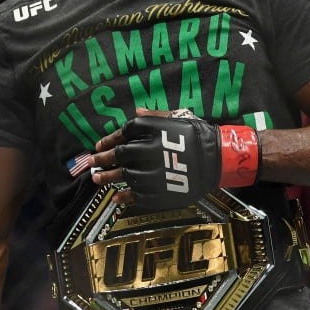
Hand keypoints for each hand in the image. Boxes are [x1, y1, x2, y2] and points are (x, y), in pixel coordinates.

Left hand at [91, 109, 259, 209]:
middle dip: (103, 159)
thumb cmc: (198, 135)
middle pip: (119, 155)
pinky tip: (116, 197)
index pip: (123, 133)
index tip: (99, 145)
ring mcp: (151, 172)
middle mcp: (147, 150)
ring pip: (123, 176)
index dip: (109, 139)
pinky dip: (124, 197)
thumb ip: (154, 116)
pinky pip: (136, 195)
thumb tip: (135, 112)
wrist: (217, 159)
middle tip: (92, 163)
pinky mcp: (158, 191)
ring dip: (108, 178)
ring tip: (98, 179)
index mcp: (151, 130)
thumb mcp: (177, 117)